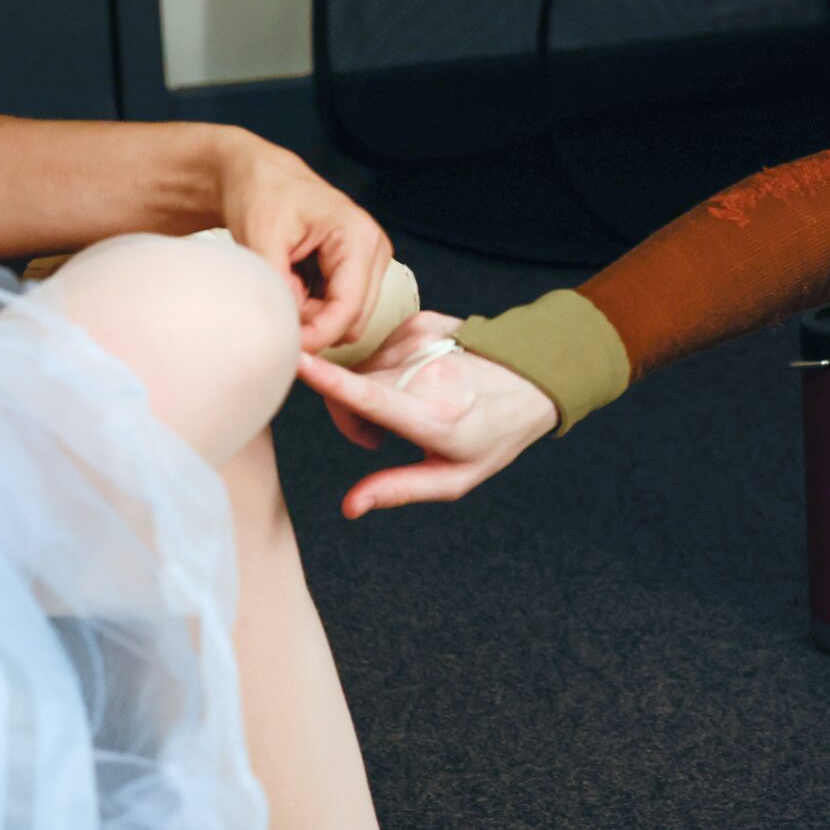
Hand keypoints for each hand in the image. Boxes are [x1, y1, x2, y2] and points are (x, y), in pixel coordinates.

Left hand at [214, 136, 391, 355]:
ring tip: (284, 288)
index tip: (285, 346)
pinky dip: (315, 308)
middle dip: (315, 326)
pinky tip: (294, 285)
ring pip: (350, 318)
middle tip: (275, 309)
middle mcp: (375, 248)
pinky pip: (343, 307)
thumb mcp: (260, 238)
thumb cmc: (261, 196)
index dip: (317, 335)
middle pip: (354, 319)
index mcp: (359, 237)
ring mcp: (371, 259)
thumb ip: (278, 285)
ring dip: (314, 317)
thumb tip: (292, 326)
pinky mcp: (360, 267)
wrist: (259, 175)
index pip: (349, 308)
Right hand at [295, 310, 560, 517]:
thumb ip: (400, 489)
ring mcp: (424, 340)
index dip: (329, 380)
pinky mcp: (422, 321)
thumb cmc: (494, 435)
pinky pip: (381, 348)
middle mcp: (427, 373)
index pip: (371, 395)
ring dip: (368, 391)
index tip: (295, 361)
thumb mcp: (455, 477)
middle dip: (348, 416)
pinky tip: (415, 380)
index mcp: (434, 416)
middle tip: (377, 440)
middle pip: (353, 387)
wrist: (534, 380)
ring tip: (403, 409)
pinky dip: (386, 367)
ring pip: (364, 368)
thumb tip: (350, 507)